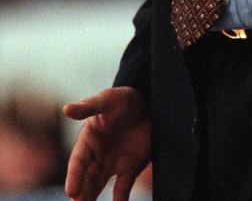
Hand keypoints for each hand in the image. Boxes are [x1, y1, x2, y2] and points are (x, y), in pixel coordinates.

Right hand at [63, 86, 150, 200]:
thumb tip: (65, 109)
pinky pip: (123, 187)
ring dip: (93, 197)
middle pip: (86, 177)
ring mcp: (113, 164)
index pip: (78, 162)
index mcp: (88, 140)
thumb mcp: (106, 100)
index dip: (74, 177)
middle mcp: (97, 156)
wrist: (147, 104)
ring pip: (99, 185)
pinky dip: (120, 199)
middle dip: (81, 193)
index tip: (71, 192)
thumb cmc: (121, 100)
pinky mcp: (130, 168)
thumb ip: (88, 107)